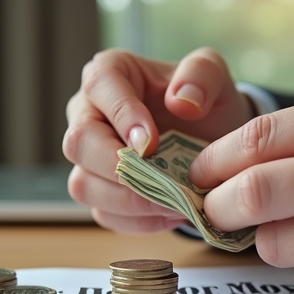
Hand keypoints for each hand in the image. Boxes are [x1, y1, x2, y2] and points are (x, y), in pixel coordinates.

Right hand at [63, 47, 253, 231]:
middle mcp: (88, 115)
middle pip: (79, 143)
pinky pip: (105, 214)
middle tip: (162, 182)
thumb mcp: (214, 74)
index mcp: (110, 74)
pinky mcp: (100, 192)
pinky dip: (139, 220)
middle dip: (119, 168)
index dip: (122, 115)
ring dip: (129, 201)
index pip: (100, 85)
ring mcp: (89, 158)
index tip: (152, 142)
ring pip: (83, 185)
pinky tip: (171, 214)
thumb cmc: (204, 101)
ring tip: (173, 203)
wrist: (213, 141)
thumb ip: (202, 73)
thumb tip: (180, 102)